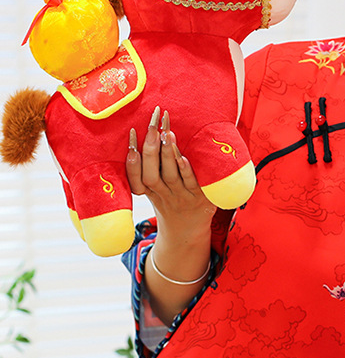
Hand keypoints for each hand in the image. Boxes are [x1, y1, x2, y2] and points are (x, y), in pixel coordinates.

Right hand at [126, 106, 216, 236]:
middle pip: (151, 173)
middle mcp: (162, 194)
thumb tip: (145, 134)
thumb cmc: (170, 202)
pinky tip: (184, 157)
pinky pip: (191, 184)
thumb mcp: (154, 190)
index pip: (135, 176)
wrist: (188, 234)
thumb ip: (148, 168)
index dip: (131, 158)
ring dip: (167, 154)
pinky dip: (186, 171)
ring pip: (169, 176)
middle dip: (150, 146)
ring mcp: (180, 197)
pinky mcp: (199, 199)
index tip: (131, 133)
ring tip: (166, 133)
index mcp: (148, 192)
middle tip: (152, 123)